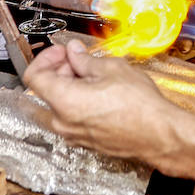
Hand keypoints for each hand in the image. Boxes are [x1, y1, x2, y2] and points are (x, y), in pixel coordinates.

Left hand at [23, 41, 180, 160]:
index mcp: (64, 101)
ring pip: (59, 106)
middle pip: (46, 91)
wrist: (160, 135)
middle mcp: (63, 123)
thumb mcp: (112, 69)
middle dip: (59, 71)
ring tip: (94, 76)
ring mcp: (74, 135)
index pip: (34, 77)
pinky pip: (72, 119)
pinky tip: (100, 93)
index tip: (60, 52)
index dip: (45, 58)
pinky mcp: (86, 142)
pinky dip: (78, 103)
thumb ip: (85, 60)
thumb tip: (74, 52)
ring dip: (69, 87)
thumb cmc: (140, 106)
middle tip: (79, 60)